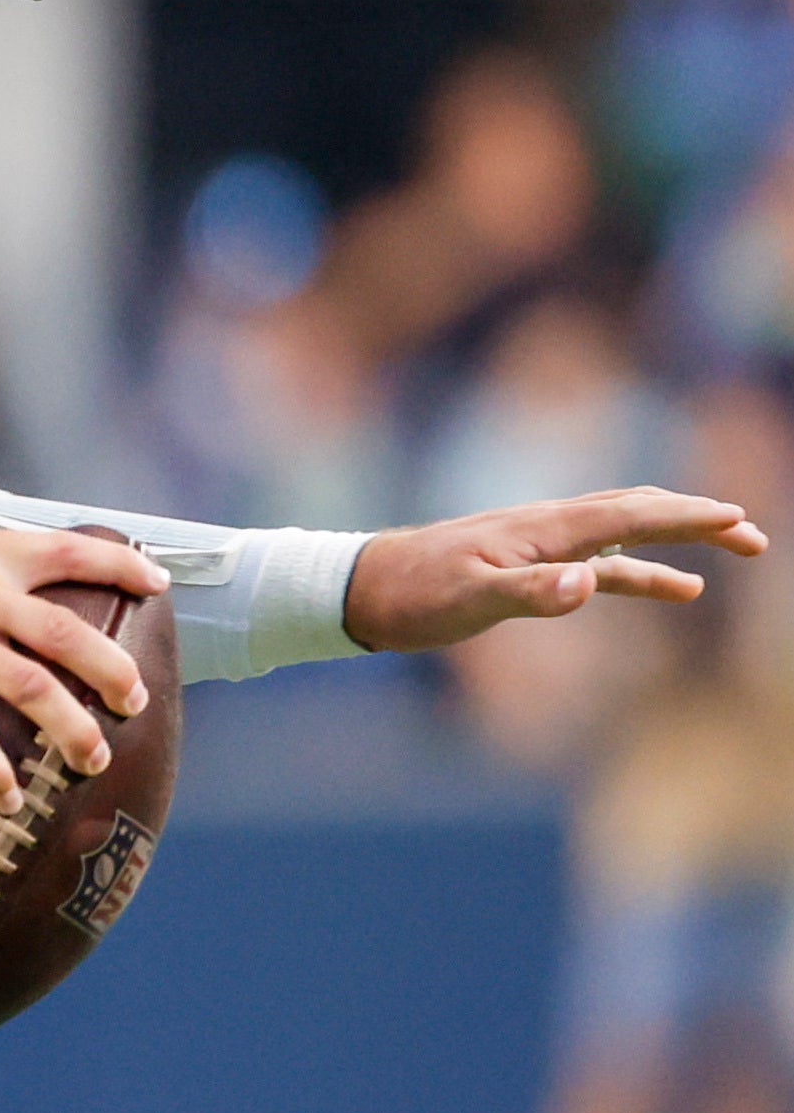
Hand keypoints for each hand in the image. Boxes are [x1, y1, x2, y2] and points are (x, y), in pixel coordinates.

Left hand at [341, 485, 767, 651]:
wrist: (358, 588)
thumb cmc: (411, 596)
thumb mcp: (469, 601)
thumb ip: (531, 594)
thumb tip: (589, 585)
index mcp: (544, 530)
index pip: (631, 516)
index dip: (688, 518)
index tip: (739, 520)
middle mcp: (548, 527)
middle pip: (640, 511)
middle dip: (699, 518)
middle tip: (755, 534)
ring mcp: (540, 544)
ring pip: (627, 532)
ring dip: (681, 540)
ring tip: (735, 550)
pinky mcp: (528, 565)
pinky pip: (603, 562)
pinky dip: (643, 570)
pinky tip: (675, 588)